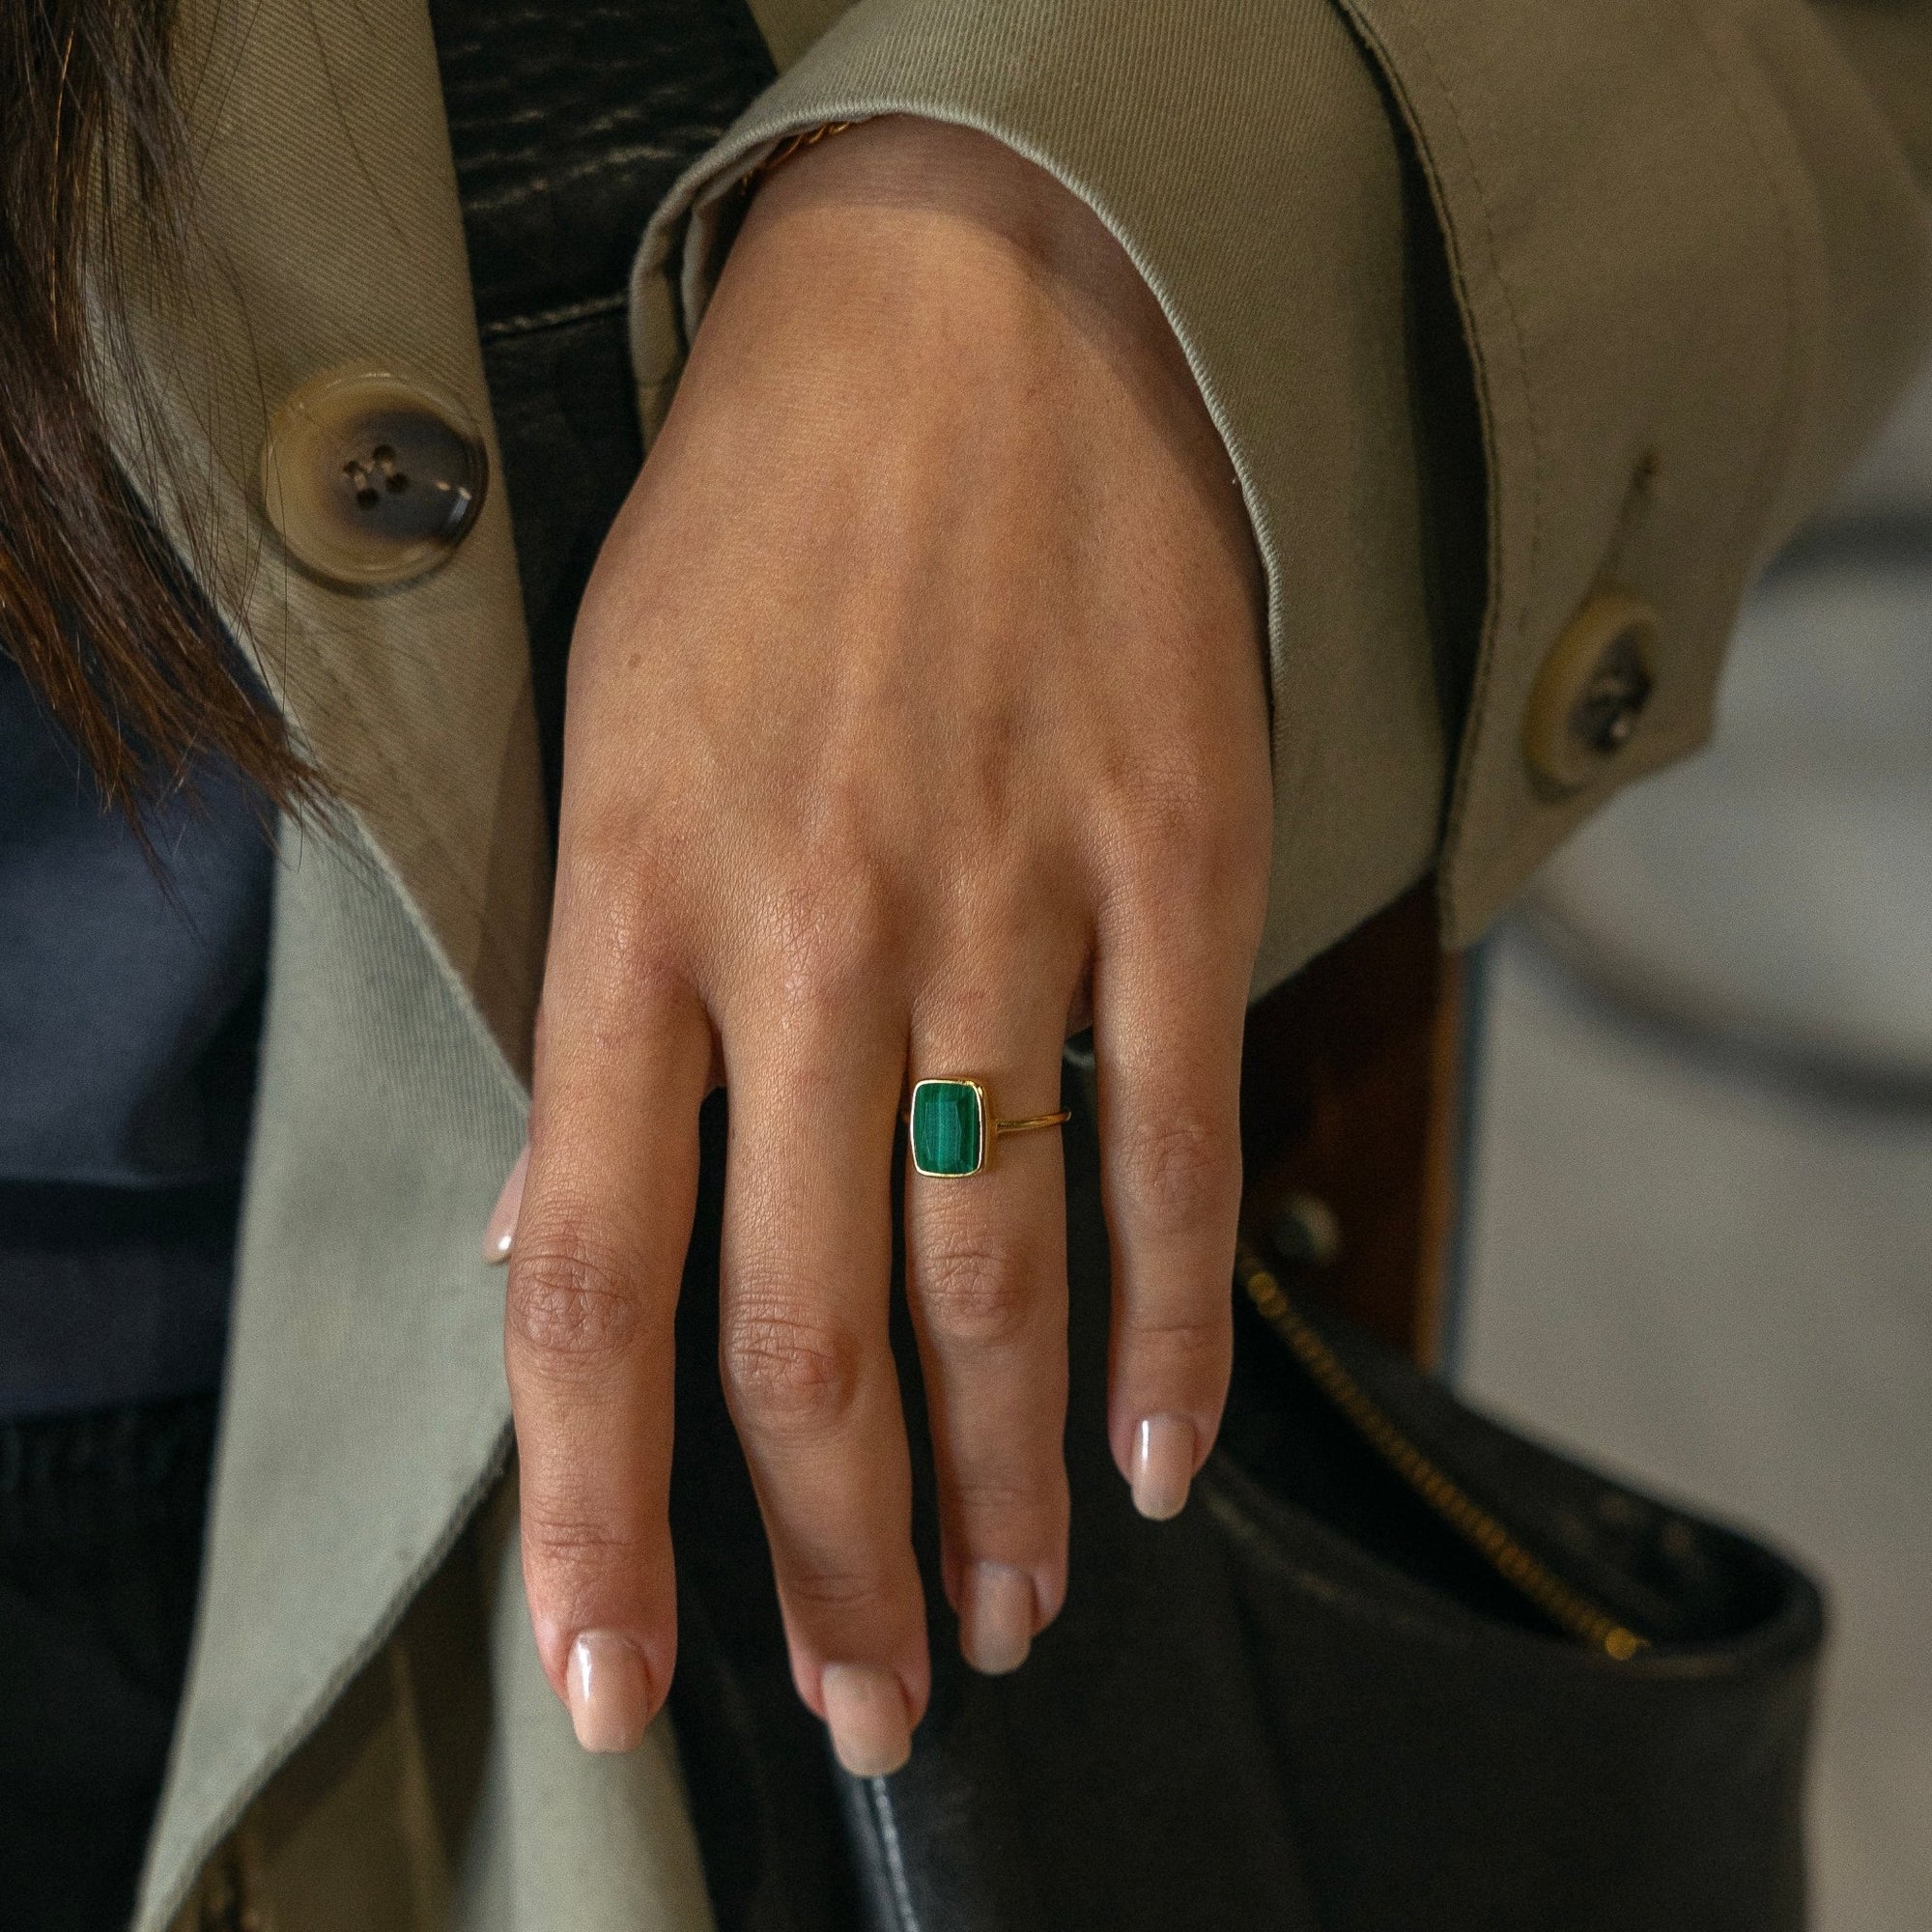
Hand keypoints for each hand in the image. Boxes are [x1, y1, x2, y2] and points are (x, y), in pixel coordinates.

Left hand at [495, 117, 1271, 1774]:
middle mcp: (810, 928)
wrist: (969, 316)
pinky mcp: (1170, 860)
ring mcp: (1004, 899)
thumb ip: (603, 1002)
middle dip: (832, 1558)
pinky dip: (1175, 1324)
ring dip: (998, 1484)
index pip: (588, 1280)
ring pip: (998, 1272)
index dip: (598, 1512)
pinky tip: (1164, 1451)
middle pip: (807, 1330)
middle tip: (871, 1697)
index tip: (622, 1675)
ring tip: (1011, 1612)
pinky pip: (1172, 1144)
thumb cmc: (765, 533)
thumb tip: (576, 1239)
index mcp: (631, 901)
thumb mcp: (609, 742)